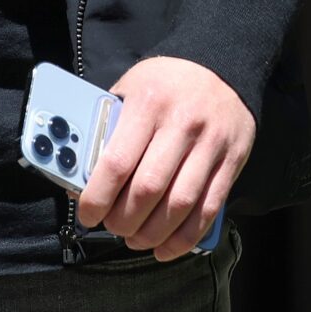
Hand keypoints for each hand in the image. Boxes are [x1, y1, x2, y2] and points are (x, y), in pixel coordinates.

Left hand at [76, 56, 253, 261]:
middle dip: (124, 220)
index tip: (87, 214)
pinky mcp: (231, 162)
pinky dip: (185, 237)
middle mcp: (180, 125)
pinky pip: (208, 209)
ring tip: (135, 240)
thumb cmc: (165, 82)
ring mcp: (209, 145)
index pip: (117, 161)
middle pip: (148, 189)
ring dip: (152, 233)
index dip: (98, 196)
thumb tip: (79, 173)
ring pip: (179, 205)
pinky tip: (165, 247)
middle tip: (111, 228)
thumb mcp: (130, 88)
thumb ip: (108, 127)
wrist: (223, 64)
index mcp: (147, 105)